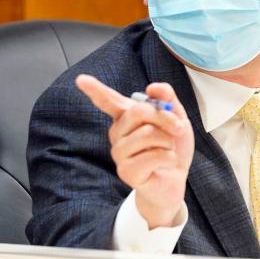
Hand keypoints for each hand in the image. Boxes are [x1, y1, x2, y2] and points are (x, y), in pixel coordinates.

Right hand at [75, 74, 194, 228]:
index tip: (80, 79)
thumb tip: (152, 87)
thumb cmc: (172, 146)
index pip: (108, 100)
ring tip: (167, 150)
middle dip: (166, 118)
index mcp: (127, 117)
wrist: (176, 178)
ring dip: (168, 141)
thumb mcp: (177, 118)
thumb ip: (167, 99)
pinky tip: (165, 164)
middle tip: (179, 128)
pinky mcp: (126, 171)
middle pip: (139, 111)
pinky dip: (169, 158)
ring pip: (148, 134)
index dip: (95, 89)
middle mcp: (118, 132)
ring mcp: (119, 152)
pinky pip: (154, 155)